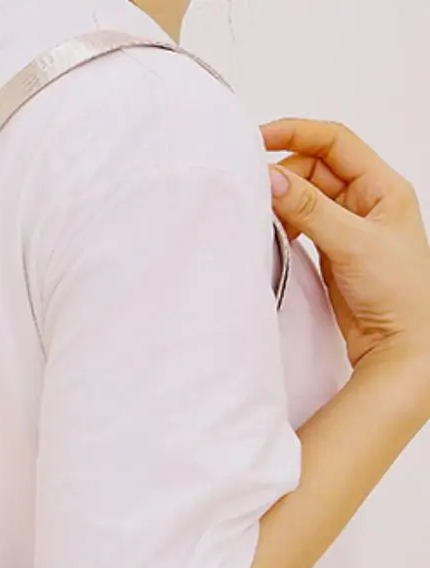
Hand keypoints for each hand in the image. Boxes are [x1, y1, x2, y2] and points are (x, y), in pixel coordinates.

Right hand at [262, 119, 429, 369]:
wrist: (401, 345)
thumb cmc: (399, 293)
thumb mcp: (352, 242)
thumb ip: (309, 209)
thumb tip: (271, 179)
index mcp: (383, 187)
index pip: (334, 142)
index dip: (296, 134)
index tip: (258, 140)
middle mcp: (366, 202)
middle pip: (314, 168)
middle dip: (284, 175)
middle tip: (256, 192)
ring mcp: (348, 227)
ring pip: (305, 198)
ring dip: (282, 203)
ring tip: (264, 218)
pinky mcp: (332, 252)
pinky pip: (301, 225)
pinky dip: (283, 226)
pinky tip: (274, 238)